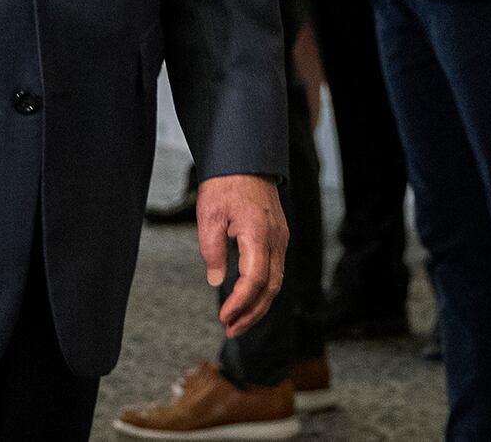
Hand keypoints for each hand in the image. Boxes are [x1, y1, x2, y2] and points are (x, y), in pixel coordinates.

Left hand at [195, 174, 287, 338]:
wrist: (246, 160)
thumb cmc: (225, 184)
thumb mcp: (209, 215)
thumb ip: (212, 250)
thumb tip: (216, 281)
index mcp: (258, 234)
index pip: (254, 280)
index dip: (240, 303)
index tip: (224, 317)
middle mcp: (276, 240)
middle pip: (270, 288)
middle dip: (251, 313)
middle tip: (230, 330)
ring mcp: (280, 239)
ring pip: (275, 282)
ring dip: (258, 306)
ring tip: (237, 323)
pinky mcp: (278, 238)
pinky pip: (275, 271)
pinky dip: (262, 291)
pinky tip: (247, 301)